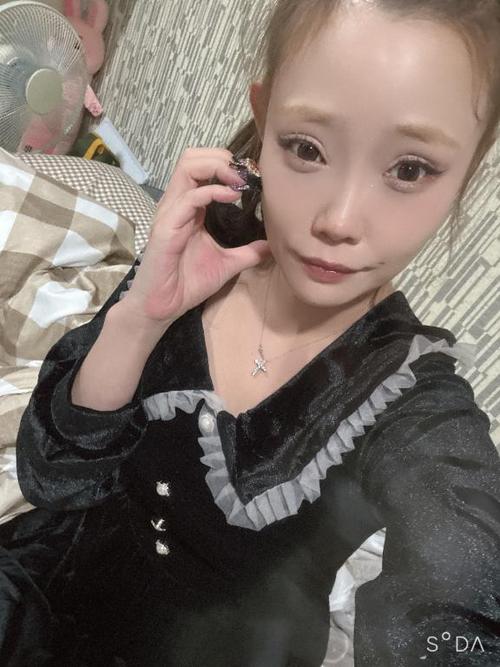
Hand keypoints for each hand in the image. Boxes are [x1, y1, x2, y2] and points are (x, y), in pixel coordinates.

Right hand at [117, 147, 270, 328]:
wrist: (163, 306)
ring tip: (238, 181)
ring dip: (216, 166)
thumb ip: (248, 252)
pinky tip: (231, 197)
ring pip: (187, 167)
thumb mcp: (227, 264)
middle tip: (244, 174)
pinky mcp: (166, 227)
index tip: (250, 177)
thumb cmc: (188, 284)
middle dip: (220, 157)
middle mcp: (177, 204)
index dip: (226, 165)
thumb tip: (271, 246)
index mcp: (189, 208)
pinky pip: (189, 198)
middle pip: (192, 158)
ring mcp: (170, 213)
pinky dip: (212, 191)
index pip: (201, 168)